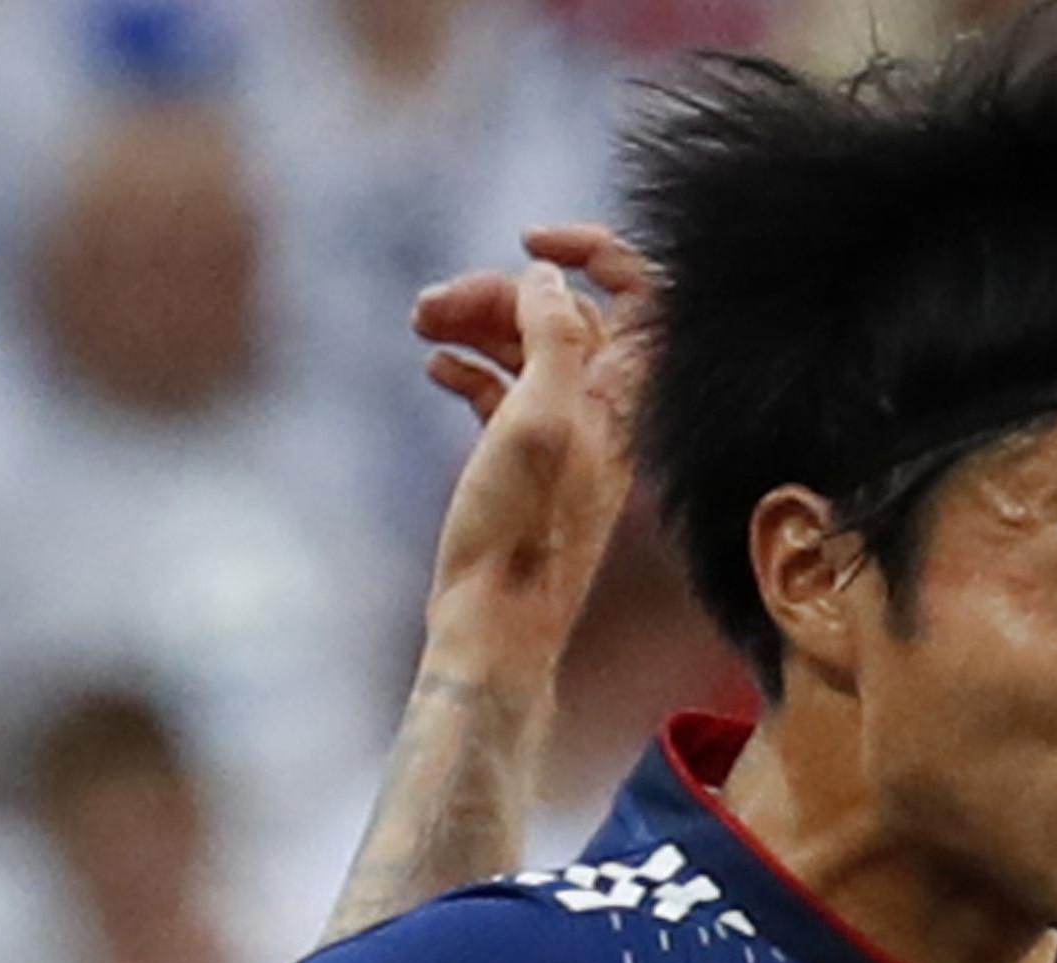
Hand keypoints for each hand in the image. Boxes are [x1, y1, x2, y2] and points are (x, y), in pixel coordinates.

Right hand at [408, 224, 652, 650]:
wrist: (496, 626)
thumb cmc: (520, 533)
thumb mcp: (539, 420)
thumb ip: (554, 338)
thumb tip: (545, 277)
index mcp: (618, 394)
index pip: (636, 292)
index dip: (590, 250)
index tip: (526, 242)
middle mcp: (600, 409)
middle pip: (562, 314)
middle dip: (498, 294)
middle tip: (429, 305)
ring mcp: (563, 435)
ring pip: (526, 350)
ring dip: (475, 326)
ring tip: (419, 325)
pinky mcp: (524, 464)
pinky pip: (503, 393)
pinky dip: (471, 370)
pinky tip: (434, 368)